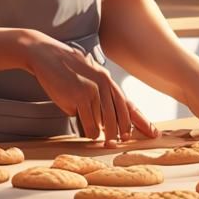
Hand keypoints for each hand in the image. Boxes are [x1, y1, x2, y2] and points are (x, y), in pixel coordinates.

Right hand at [18, 31, 157, 144]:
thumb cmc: (65, 69)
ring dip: (97, 131)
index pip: (128, 105)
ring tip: (90, 128)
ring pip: (103, 124)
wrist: (46, 54)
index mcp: (108, 81)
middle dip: (118, 134)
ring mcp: (94, 90)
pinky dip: (88, 130)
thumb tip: (106, 121)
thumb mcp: (88, 77)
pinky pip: (91, 125)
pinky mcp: (81, 96)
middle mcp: (105, 85)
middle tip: (114, 143)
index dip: (141, 121)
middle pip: (119, 118)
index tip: (153, 133)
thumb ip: (100, 94)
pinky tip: (82, 125)